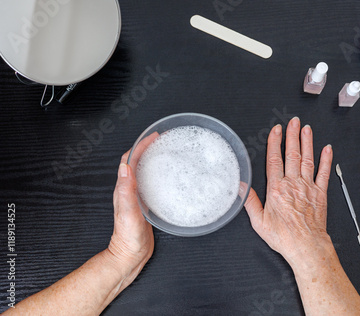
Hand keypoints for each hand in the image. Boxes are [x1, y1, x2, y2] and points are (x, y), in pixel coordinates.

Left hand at [107, 133, 157, 280]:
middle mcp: (129, 190)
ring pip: (144, 172)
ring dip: (153, 159)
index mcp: (123, 189)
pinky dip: (159, 174)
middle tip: (162, 140)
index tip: (152, 137)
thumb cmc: (128, 238)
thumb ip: (126, 191)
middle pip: (137, 162)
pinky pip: (151, 184)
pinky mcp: (145, 204)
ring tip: (166, 152)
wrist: (129, 256)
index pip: (129, 160)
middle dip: (148, 148)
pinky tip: (169, 177)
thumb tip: (125, 167)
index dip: (140, 145)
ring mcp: (137, 197)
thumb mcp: (128, 213)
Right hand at [244, 117, 333, 266]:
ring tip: (306, 129)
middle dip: (292, 136)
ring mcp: (308, 187)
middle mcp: (293, 184)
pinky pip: (324, 173)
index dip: (275, 143)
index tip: (276, 130)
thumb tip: (242, 187)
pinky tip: (327, 149)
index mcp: (277, 189)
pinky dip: (326, 160)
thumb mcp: (259, 222)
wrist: (306, 246)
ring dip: (307, 142)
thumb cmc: (284, 237)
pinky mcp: (320, 193)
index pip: (274, 160)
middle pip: (292, 154)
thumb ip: (250, 202)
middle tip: (293, 122)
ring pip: (307, 159)